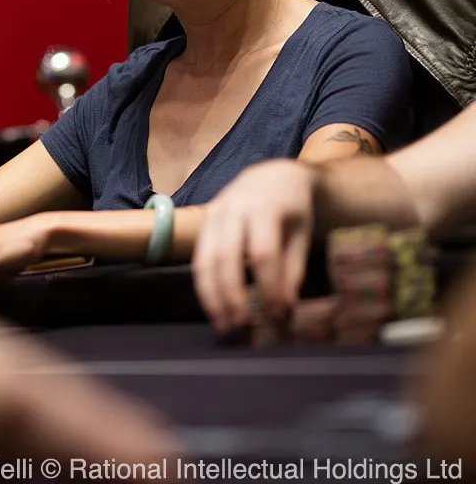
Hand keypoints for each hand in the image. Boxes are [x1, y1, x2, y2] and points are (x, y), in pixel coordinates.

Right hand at [193, 159, 315, 331]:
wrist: (271, 176)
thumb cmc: (292, 208)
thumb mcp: (302, 234)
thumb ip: (293, 269)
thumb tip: (284, 307)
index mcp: (264, 207)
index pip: (263, 252)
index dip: (268, 285)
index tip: (276, 312)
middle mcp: (232, 209)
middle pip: (226, 257)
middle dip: (233, 295)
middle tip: (243, 325)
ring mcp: (212, 215)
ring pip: (205, 260)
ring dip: (212, 296)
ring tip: (224, 324)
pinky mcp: (202, 225)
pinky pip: (198, 259)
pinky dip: (205, 287)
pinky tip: (215, 308)